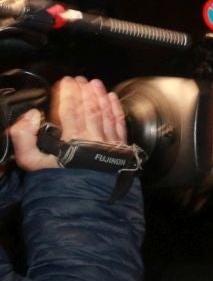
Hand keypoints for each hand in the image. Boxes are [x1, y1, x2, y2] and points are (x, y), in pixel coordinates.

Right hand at [6, 77, 126, 171]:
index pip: (70, 108)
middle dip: (84, 91)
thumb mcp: (32, 162)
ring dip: (100, 96)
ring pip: (105, 113)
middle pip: (89, 107)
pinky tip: (112, 99)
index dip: (68, 93)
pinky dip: (116, 109)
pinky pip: (119, 124)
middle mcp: (92, 137)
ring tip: (95, 84)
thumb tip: (31, 115)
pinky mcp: (120, 148)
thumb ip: (24, 137)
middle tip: (79, 79)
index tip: (65, 81)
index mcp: (71, 138)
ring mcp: (108, 142)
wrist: (85, 201)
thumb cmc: (57, 181)